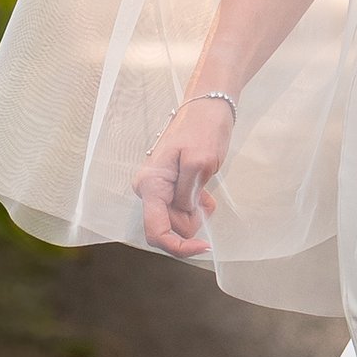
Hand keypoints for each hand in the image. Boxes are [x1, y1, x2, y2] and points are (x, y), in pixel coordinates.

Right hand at [132, 96, 234, 258]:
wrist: (207, 109)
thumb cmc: (203, 130)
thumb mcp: (200, 162)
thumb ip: (188, 194)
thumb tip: (183, 213)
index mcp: (150, 186)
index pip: (156, 232)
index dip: (180, 247)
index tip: (204, 246)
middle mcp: (148, 191)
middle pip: (169, 229)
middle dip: (192, 222)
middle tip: (206, 198)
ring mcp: (157, 190)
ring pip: (177, 222)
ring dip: (196, 213)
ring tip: (205, 189)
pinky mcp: (169, 188)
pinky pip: (182, 210)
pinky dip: (197, 207)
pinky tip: (203, 191)